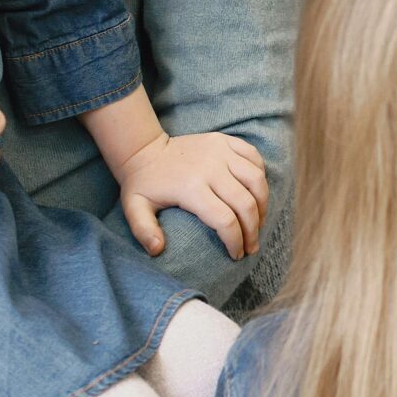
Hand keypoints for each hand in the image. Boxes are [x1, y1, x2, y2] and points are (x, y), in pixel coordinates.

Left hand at [117, 130, 266, 258]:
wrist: (144, 149)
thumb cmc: (143, 184)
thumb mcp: (134, 208)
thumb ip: (144, 231)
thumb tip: (157, 250)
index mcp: (191, 188)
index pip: (225, 220)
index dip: (235, 241)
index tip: (236, 255)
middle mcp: (211, 168)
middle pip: (246, 204)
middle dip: (253, 230)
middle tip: (251, 246)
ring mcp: (220, 151)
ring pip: (256, 180)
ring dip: (263, 204)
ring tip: (259, 222)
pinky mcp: (225, 141)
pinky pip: (254, 158)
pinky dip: (260, 176)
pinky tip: (256, 193)